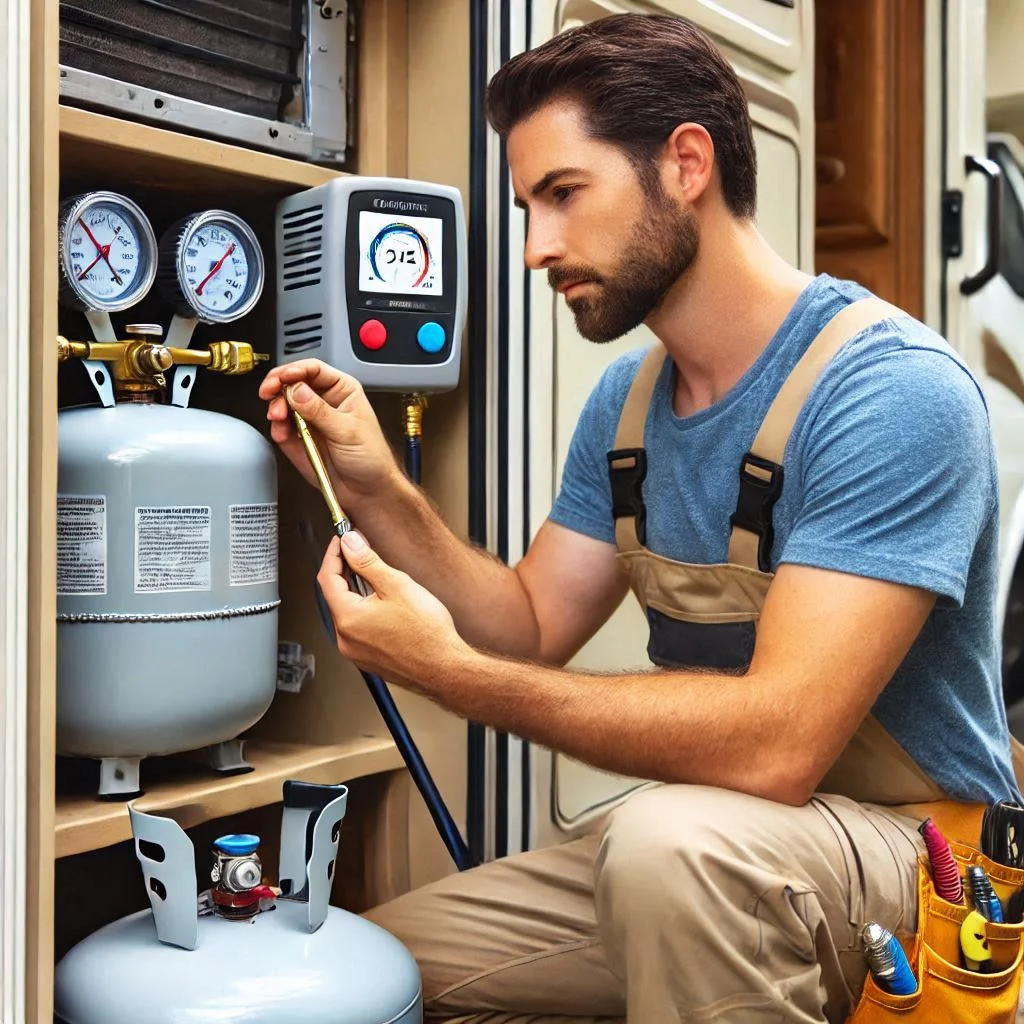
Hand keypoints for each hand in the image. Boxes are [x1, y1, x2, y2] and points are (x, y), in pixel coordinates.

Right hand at [260, 359, 400, 506]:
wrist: (367, 491)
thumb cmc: (371, 458)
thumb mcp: (347, 431)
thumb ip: (319, 411)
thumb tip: (297, 391)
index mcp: (342, 390)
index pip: (314, 369)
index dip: (295, 370)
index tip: (282, 378)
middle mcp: (323, 401)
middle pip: (293, 382)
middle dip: (278, 386)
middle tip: (269, 393)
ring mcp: (309, 419)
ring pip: (283, 403)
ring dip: (276, 408)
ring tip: (277, 417)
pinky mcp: (299, 437)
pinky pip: (281, 427)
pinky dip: (277, 428)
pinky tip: (282, 433)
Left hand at [318, 531, 470, 686]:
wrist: (445, 669)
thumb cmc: (427, 634)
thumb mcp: (397, 586)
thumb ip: (368, 562)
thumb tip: (350, 544)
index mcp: (348, 618)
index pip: (327, 577)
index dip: (334, 554)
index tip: (343, 539)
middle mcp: (345, 638)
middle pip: (335, 595)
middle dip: (345, 570)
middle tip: (359, 551)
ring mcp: (355, 651)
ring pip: (347, 612)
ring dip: (355, 591)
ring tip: (375, 576)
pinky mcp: (367, 658)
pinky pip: (357, 628)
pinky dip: (364, 610)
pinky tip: (382, 603)